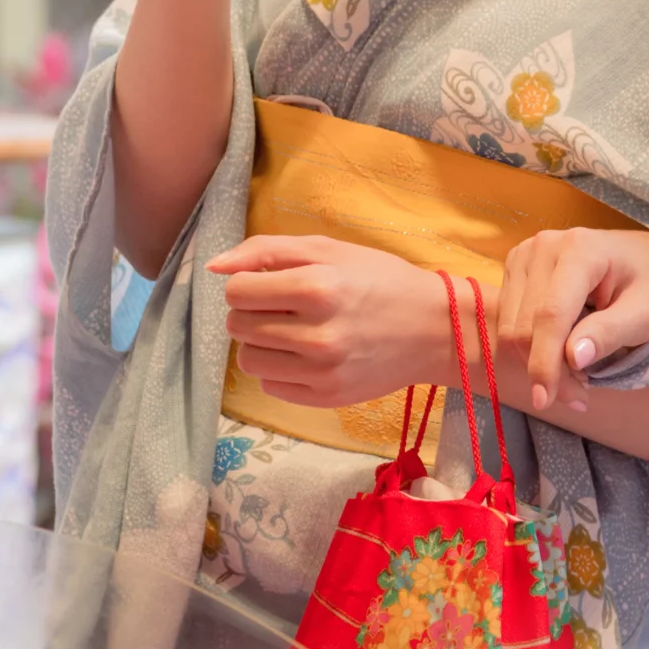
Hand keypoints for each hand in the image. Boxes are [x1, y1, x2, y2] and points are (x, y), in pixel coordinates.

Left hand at [206, 236, 450, 408]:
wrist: (434, 329)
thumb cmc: (379, 280)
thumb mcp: (328, 249)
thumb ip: (266, 250)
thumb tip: (215, 267)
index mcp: (316, 287)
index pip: (237, 292)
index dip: (245, 285)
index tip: (268, 284)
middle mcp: (317, 334)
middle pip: (238, 326)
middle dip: (251, 313)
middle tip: (282, 307)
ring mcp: (322, 372)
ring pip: (247, 361)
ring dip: (260, 343)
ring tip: (291, 331)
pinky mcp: (326, 399)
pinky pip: (270, 386)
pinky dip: (279, 369)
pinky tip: (306, 355)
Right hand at [499, 228, 648, 414]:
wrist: (640, 256)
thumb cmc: (648, 285)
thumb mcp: (645, 314)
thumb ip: (611, 333)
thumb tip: (575, 358)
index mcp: (580, 251)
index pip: (551, 313)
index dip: (545, 361)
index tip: (544, 400)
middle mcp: (543, 246)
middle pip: (525, 325)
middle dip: (546, 369)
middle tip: (578, 394)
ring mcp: (524, 254)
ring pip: (511, 327)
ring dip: (537, 361)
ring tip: (575, 373)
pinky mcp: (515, 266)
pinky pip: (509, 319)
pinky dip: (531, 346)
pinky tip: (559, 351)